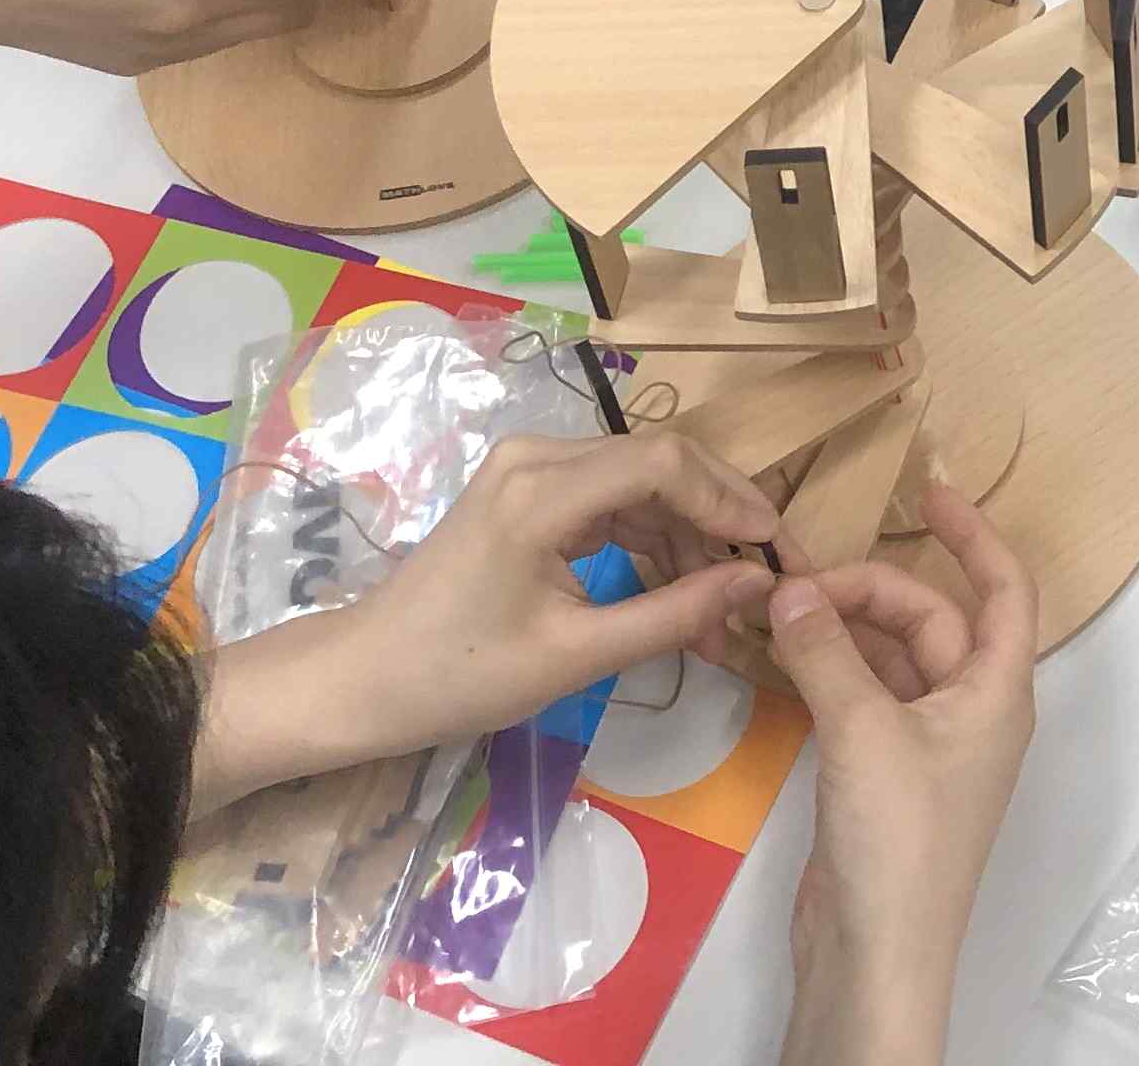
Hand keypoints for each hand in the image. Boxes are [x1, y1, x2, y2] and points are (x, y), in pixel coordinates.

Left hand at [194, 429, 783, 815]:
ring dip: (690, 536)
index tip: (779, 551)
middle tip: (767, 578)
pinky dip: (652, 541)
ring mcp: (529, 470)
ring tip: (725, 607)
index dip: (732, 500)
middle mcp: (537, 456)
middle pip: (660, 463)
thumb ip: (673, 615)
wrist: (360, 682)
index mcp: (540, 489)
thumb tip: (757, 584)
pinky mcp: (527, 493)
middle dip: (720, 518)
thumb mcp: (575, 656)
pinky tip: (681, 592)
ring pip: (641, 482)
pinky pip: (612, 500)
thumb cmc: (458, 676)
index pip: (665, 464)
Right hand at [768, 483, 1039, 1065]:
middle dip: (869, 590)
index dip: (974, 535)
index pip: (1004, 589)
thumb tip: (788, 588)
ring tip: (776, 609)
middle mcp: (972, 711)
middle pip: (930, 620)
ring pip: (890, 660)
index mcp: (997, 691)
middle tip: (793, 584)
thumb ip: (826, 652)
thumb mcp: (862, 731)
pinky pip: (861, 699)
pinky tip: (780, 657)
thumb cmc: (898, 838)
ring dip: (841, 631)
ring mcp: (928, 746)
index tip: (930, 491)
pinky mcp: (885, 777)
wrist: (877, 952)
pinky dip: (826, 673)